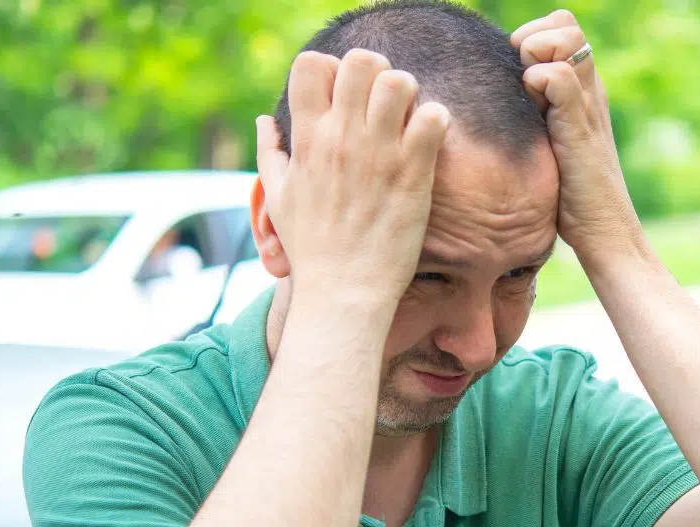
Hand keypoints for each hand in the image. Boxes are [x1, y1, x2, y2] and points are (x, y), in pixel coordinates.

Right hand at [255, 49, 451, 304]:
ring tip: (408, 119)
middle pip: (362, 61)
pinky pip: (433, 119)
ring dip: (408, 92)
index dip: (332, 70)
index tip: (344, 97)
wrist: (344, 293)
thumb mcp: (277, 198)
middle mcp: (341, 139)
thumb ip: (269, 154)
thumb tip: (264, 120)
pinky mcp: (413, 175)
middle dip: (377, 72)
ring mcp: (379, 154)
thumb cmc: (311, 250)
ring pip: (400, 81)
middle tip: (384, 101)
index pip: (312, 64)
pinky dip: (436, 120)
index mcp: (307, 140)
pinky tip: (429, 142)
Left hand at [511, 11, 640, 259]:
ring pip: (566, 38)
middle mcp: (589, 89)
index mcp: (583, 89)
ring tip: (529, 94)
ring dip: (535, 54)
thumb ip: (537, 116)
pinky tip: (534, 108)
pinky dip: (538, 82)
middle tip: (521, 78)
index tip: (518, 72)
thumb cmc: (573, 198)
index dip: (534, 34)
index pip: (563, 25)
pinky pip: (560, 77)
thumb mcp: (551, 145)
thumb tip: (500, 102)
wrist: (604, 232)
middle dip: (532, 37)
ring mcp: (587, 104)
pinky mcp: (580, 126)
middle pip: (565, 22)